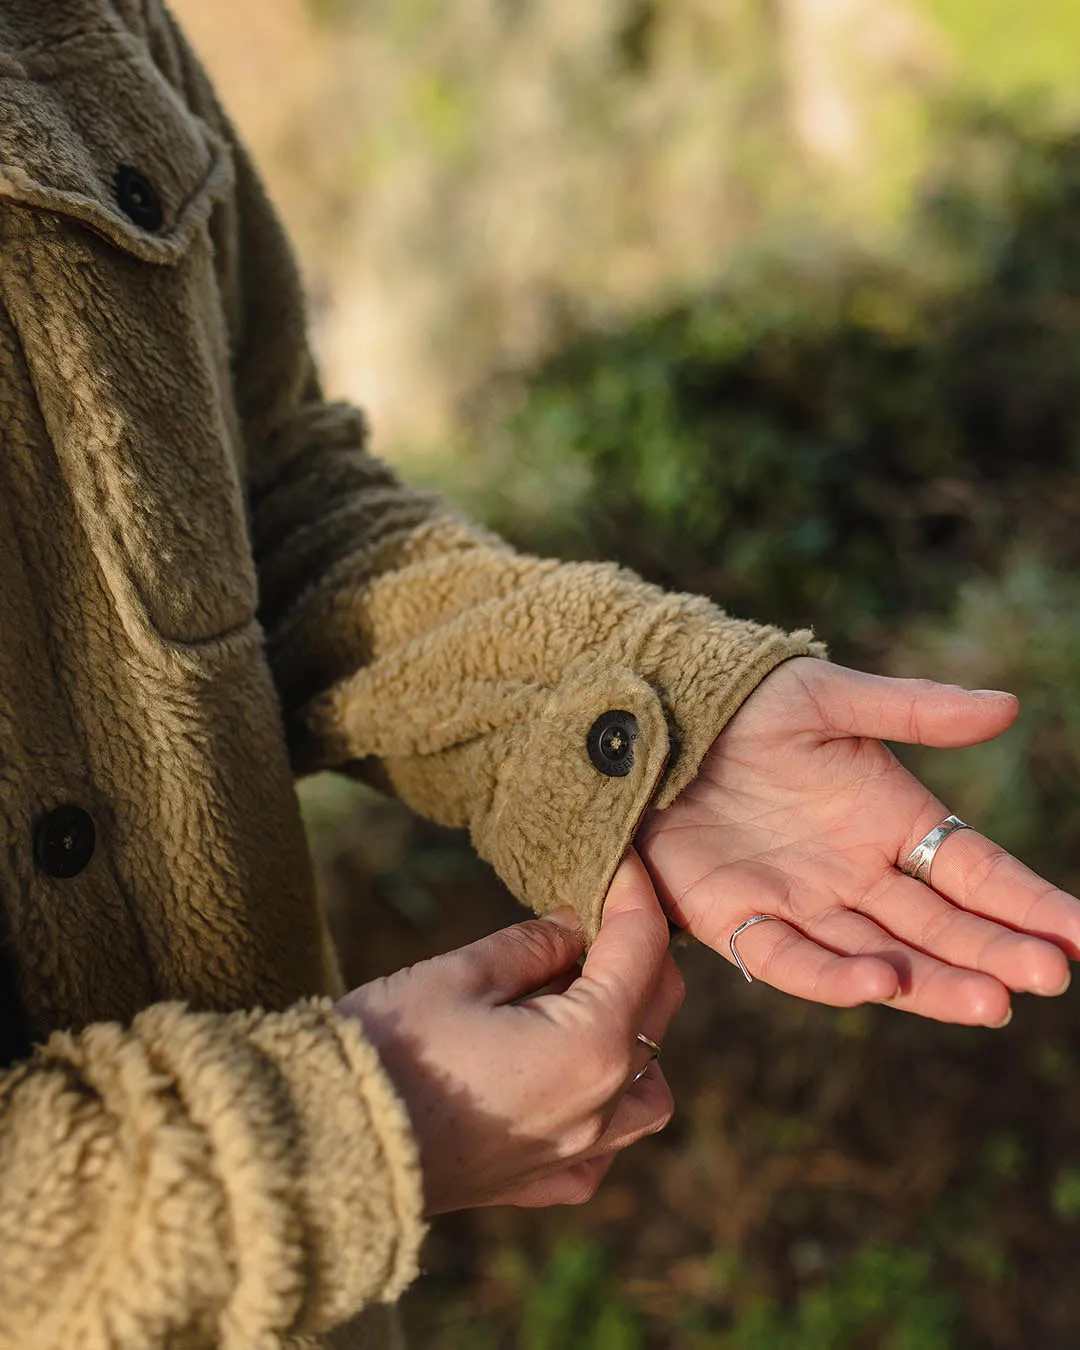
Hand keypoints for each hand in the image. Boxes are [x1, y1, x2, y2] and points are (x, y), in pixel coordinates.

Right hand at [336, 850, 683, 1213]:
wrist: (324, 1143)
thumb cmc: (388, 1048)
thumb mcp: (461, 973)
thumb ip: (532, 945)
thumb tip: (574, 924)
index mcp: (589, 1045)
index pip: (640, 948)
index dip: (633, 891)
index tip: (620, 857)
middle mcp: (599, 1107)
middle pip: (656, 1012)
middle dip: (639, 952)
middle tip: (594, 912)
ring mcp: (574, 1154)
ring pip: (648, 1090)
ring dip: (634, 1036)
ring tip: (583, 1000)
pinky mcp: (537, 1183)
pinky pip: (603, 1147)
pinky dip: (603, 1108)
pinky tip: (562, 1078)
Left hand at [638, 658, 1079, 1025]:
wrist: (655, 725)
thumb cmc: (747, 706)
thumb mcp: (828, 697)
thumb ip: (912, 709)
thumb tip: (1007, 706)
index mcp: (892, 819)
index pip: (976, 871)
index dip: (1031, 903)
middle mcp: (858, 873)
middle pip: (940, 925)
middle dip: (996, 953)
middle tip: (1046, 977)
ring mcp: (804, 902)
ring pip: (883, 956)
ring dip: (935, 982)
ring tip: (991, 1001)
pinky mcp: (741, 920)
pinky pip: (793, 960)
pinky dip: (837, 977)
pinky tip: (882, 984)